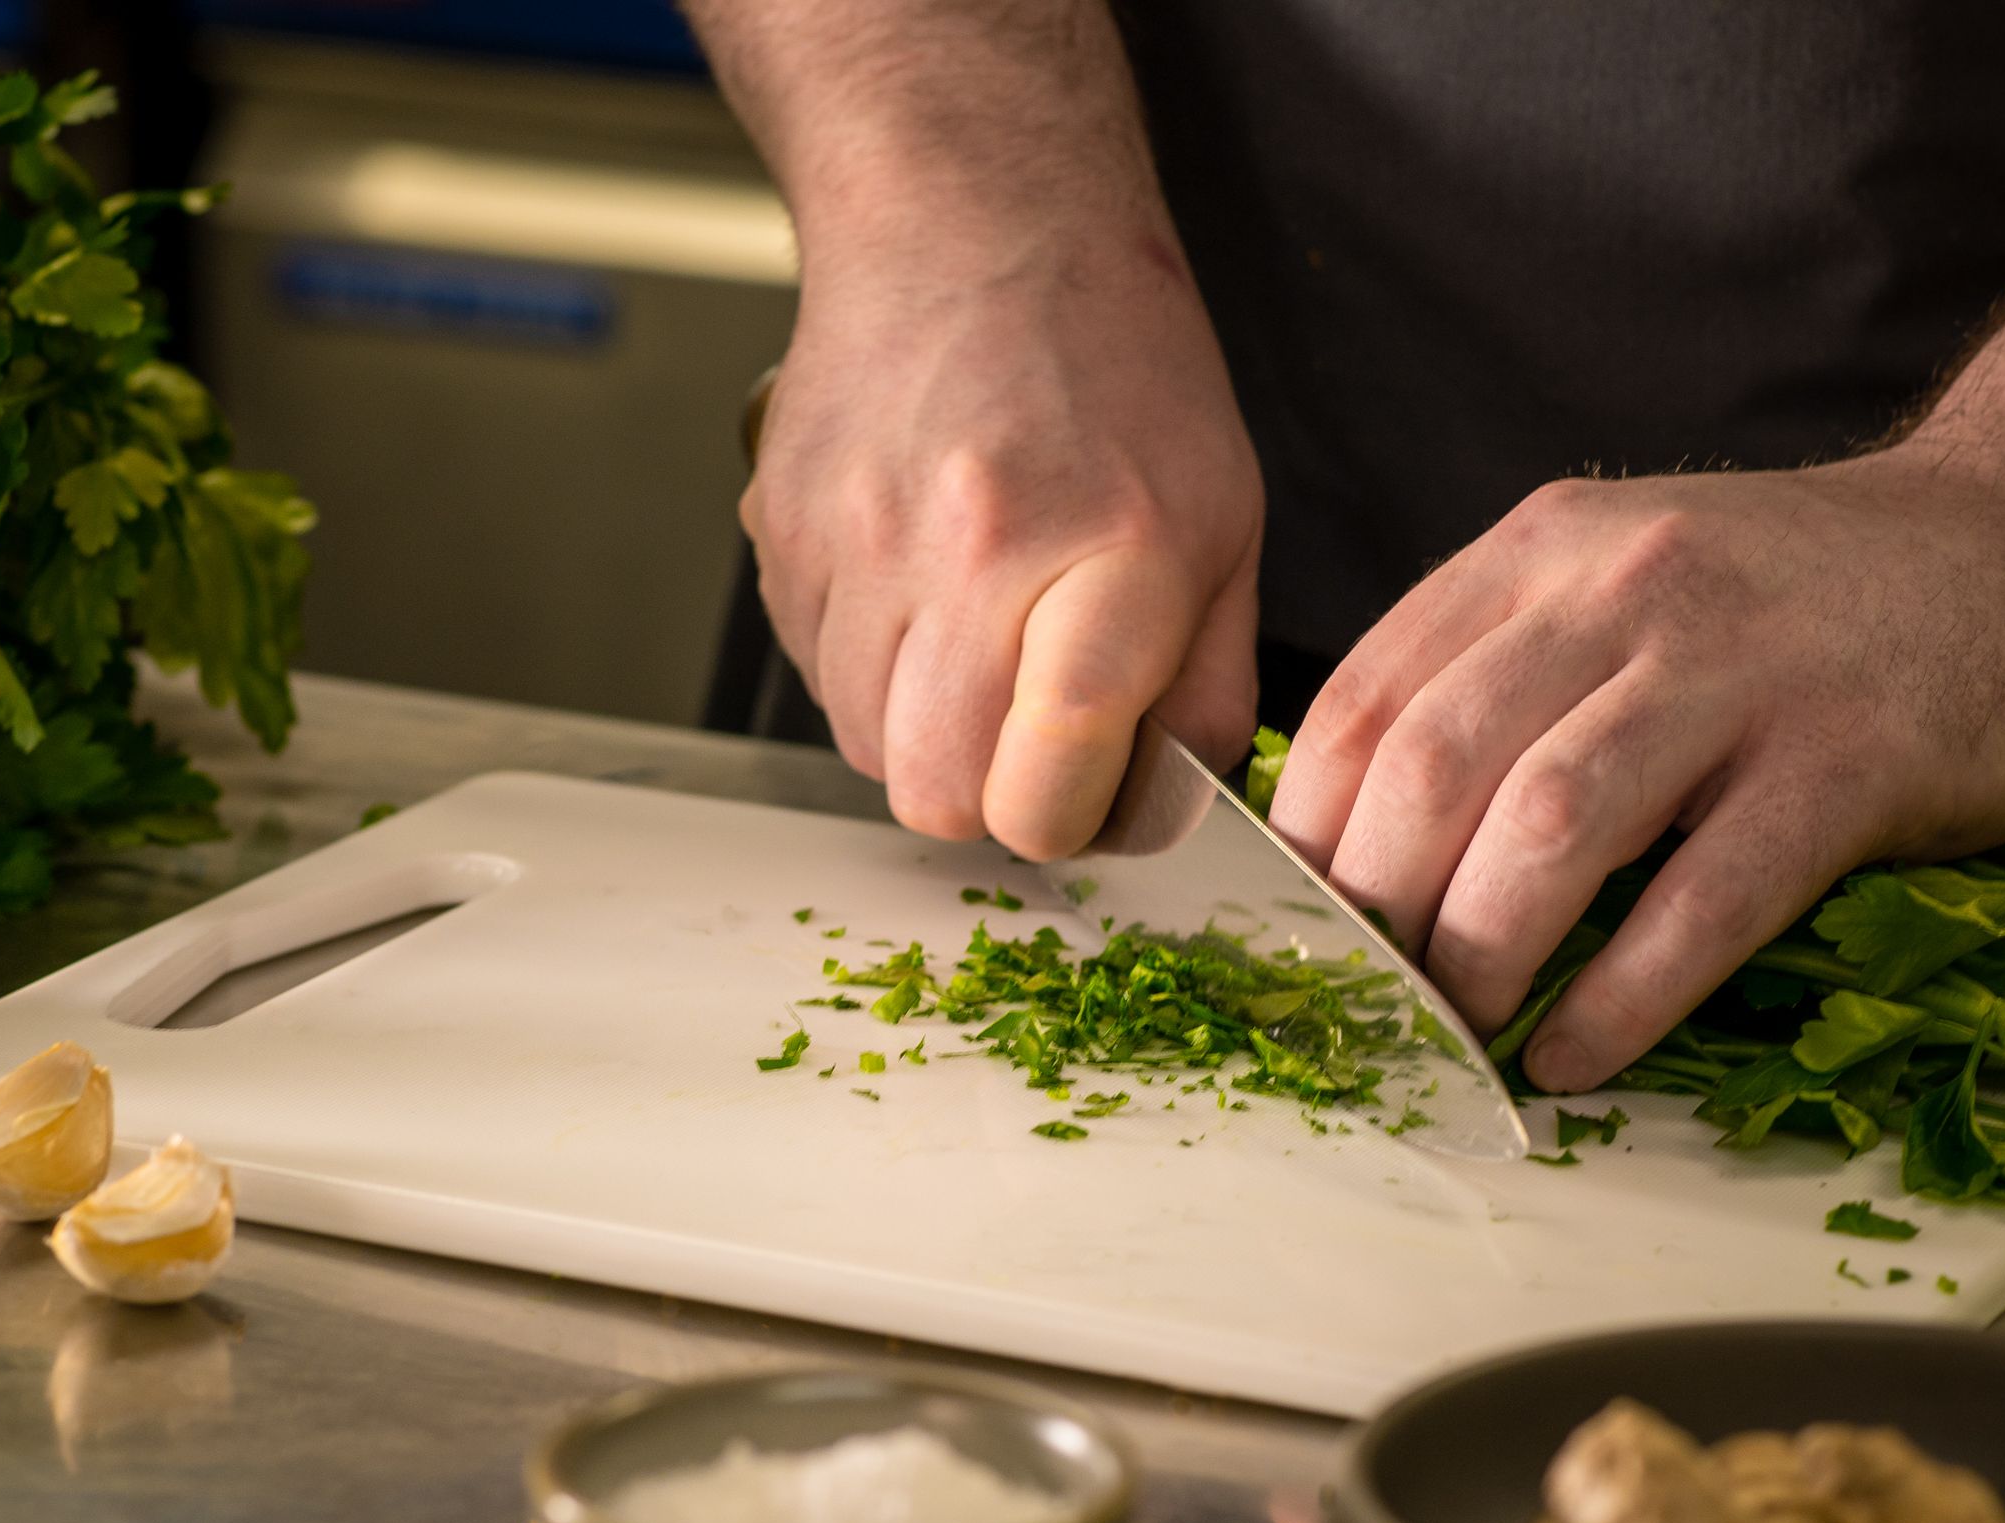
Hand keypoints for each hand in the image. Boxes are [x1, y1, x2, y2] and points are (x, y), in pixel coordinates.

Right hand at [744, 233, 1263, 856]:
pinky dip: (866, 665)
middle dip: (987, 794)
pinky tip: (918, 586)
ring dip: (920, 729)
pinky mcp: (781, 533)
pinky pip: (813, 675)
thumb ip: (1204, 685)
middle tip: (1030, 728)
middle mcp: (970, 550)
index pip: (1048, 778)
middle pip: (936, 795)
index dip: (1066, 819)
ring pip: (862, 746)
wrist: (974, 222)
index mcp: (1108, 553)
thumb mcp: (1223, 522)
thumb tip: (1154, 809)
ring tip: (975, 635)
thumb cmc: (1115, 366)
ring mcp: (857, 542)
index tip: (1086, 787)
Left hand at [1267, 451, 2004, 1092]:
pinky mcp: (1848, 760)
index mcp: (1543, 551)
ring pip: (1549, 829)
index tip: (1287, 933)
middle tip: (1369, 1005)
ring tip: (1458, 1037)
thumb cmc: (1799, 601)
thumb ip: (1498, 670)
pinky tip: (1573, 1056)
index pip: (1366, 698)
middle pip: (1436, 768)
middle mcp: (1625, 591)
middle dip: (1378, 912)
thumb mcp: (1620, 580)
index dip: (1306, 835)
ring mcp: (1740, 671)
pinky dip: (1619, 998)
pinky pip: (1703, 902)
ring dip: (1480, 957)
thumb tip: (1353, 835)